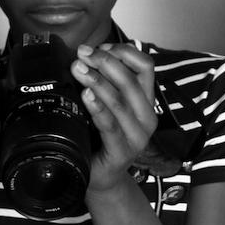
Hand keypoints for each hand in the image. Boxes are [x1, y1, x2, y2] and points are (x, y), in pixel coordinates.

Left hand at [70, 42, 156, 193]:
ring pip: (120, 100)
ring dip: (96, 80)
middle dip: (104, 61)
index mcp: (146, 100)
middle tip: (82, 54)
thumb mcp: (108, 105)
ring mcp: (137, 136)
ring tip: (78, 68)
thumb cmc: (102, 137)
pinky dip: (97, 107)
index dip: (123, 52)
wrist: (101, 177)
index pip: (146, 66)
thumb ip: (105, 83)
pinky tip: (86, 95)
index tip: (100, 47)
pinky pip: (110, 124)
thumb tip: (86, 55)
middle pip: (131, 79)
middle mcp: (147, 116)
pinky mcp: (122, 151)